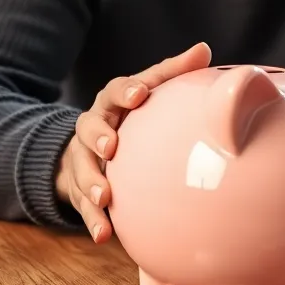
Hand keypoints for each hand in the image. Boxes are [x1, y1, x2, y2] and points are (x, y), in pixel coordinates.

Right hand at [55, 42, 211, 241]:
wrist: (96, 143)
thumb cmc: (135, 111)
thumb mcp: (151, 89)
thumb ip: (175, 71)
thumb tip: (204, 49)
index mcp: (113, 101)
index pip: (117, 90)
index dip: (127, 91)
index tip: (140, 94)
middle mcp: (94, 126)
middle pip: (89, 127)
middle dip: (98, 136)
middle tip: (111, 148)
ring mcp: (84, 158)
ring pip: (82, 169)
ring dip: (92, 183)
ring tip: (105, 198)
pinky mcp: (81, 188)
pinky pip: (83, 205)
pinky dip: (93, 220)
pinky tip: (106, 235)